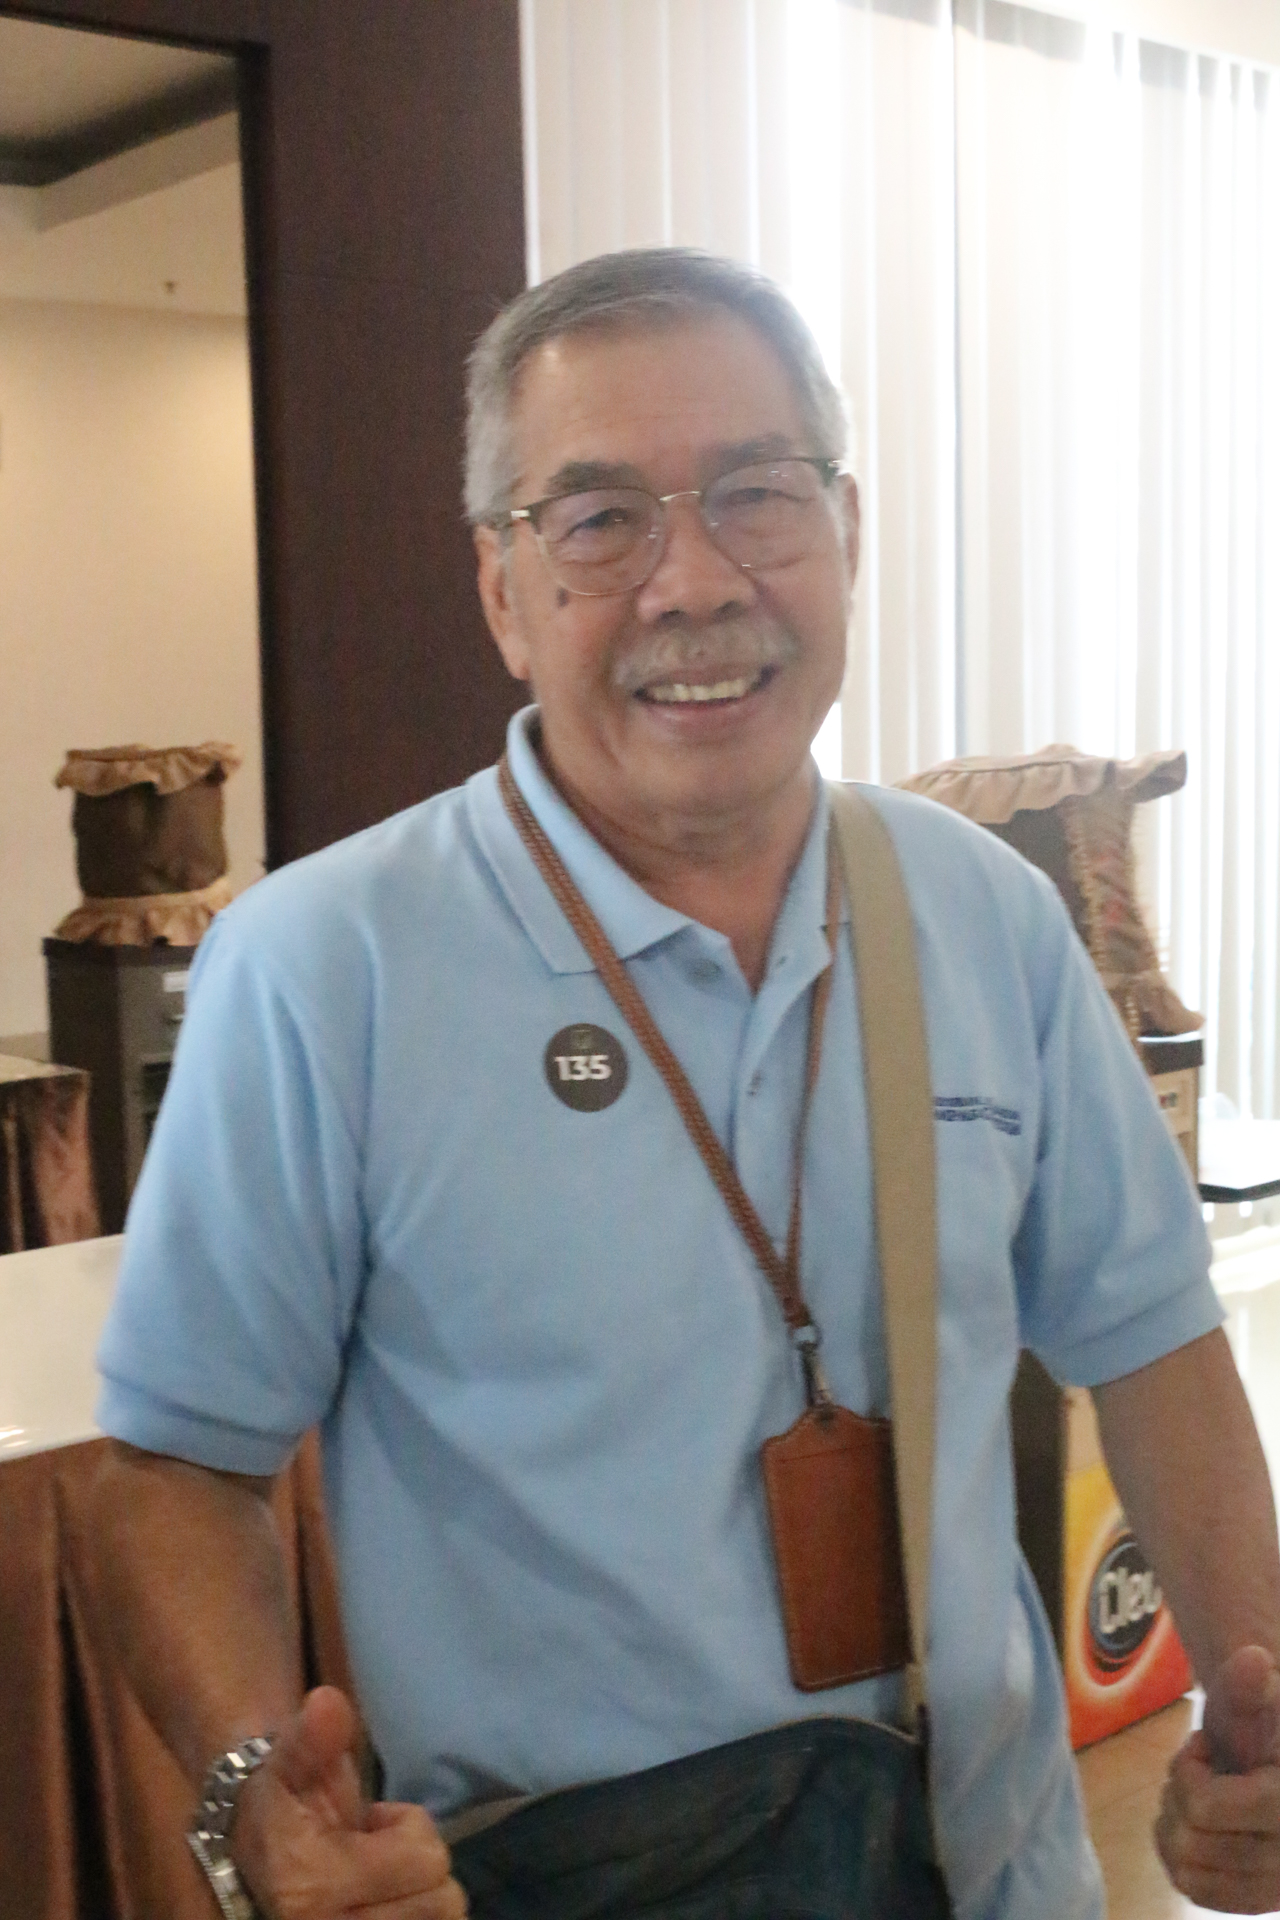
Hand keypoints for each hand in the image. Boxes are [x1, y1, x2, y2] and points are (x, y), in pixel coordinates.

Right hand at [230, 1685, 466, 1918]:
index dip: (406, 1830)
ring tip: (383, 1883)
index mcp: (311, 1889)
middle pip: (443, 1898)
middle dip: (418, 1868)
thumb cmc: (282, 1808)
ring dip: (422, 1896)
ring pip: (445, 1918)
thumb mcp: (289, 1764)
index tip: (369, 1827)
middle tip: (379, 1857)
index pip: (425, 1858)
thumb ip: (310, 1738)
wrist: (258, 1862)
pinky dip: (422, 1914)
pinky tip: (390, 1903)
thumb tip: (327, 1702)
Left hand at [1155, 1646, 1279, 1913]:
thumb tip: (1253, 1658)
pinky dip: (1181, 1854)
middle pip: (1190, 1840)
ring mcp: (1278, 1890)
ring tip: (1201, 1793)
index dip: (1188, 1771)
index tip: (1203, 1746)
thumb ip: (1248, 1686)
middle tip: (1202, 1768)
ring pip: (1187, 1869)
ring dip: (1179, 1824)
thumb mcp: (1259, 1695)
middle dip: (1181, 1794)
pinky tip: (1196, 1821)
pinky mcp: (1261, 1902)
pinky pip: (1194, 1889)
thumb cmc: (1268, 1720)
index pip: (1204, 1808)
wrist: (1278, 1757)